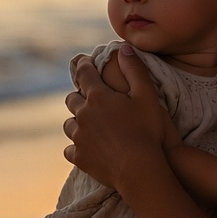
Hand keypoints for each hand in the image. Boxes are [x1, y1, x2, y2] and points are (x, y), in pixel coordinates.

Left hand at [64, 45, 176, 189]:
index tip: (85, 62)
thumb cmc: (148, 130)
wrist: (140, 169)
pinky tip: (86, 148)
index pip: (84, 73)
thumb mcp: (147, 95)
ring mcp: (79, 137)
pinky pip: (69, 149)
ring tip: (88, 124)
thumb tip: (124, 48)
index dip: (84, 65)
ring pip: (69, 124)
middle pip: (72, 99)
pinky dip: (76, 147)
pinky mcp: (79, 157)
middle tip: (91, 98)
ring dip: (77, 121)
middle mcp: (83, 114)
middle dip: (80, 96)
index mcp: (98, 96)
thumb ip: (134, 69)